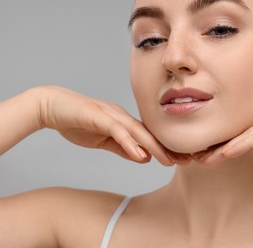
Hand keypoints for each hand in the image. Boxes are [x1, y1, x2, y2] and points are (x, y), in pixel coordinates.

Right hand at [37, 86, 175, 165]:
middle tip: (186, 160)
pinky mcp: (97, 116)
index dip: (165, 148)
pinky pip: (117, 130)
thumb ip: (123, 148)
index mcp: (124, 122)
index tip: (182, 161)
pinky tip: (140, 154)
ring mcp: (110, 114)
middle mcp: (121, 116)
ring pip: (137, 131)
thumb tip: (145, 158)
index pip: (149, 137)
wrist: (51, 107)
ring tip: (169, 160)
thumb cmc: (78, 122)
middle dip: (168, 147)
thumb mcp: (104, 140)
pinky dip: (129, 142)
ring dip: (154, 146)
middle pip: (149, 133)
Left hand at [202, 100, 252, 164]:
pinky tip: (229, 151)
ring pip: (249, 134)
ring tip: (206, 157)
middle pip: (244, 134)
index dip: (231, 147)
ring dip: (226, 147)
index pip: (250, 137)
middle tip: (199, 157)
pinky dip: (245, 143)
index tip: (213, 157)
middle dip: (221, 147)